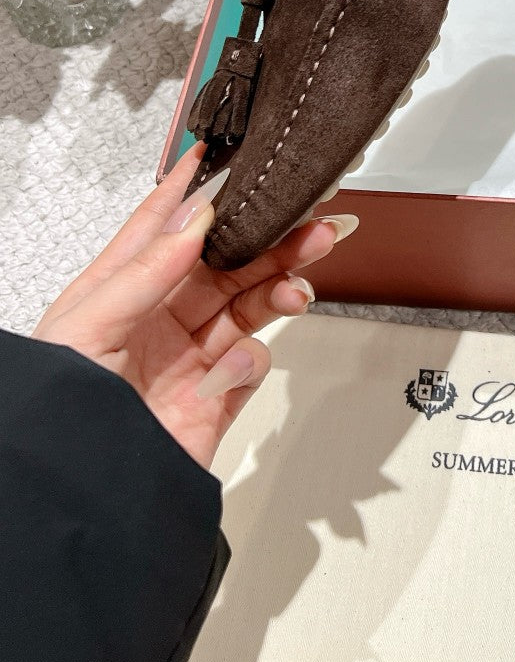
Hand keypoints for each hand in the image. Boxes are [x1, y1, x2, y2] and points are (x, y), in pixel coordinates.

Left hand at [33, 145, 356, 469]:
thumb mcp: (84, 330)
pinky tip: (228, 371)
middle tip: (312, 221)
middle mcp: (156, 320)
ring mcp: (187, 361)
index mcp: (118, 293)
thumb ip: (143, 272)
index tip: (224, 156)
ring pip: (249, 306)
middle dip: (270, 238)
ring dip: (281, 285)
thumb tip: (194, 217)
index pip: (158, 226)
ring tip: (302, 282)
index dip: (191, 189)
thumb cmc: (56, 414)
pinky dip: (249, 362)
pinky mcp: (213, 402)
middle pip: (225, 263)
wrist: (78, 506)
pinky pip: (250, 366)